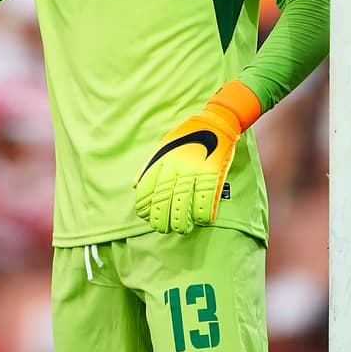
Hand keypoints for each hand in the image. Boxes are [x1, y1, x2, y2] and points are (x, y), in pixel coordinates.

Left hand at [133, 80, 261, 233]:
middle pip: (163, 200)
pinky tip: (202, 220)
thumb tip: (134, 186)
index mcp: (161, 160)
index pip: (146, 189)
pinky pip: (205, 199)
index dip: (144, 207)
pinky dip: (203, 214)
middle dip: (161, 220)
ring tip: (182, 229)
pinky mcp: (212, 173)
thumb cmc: (187, 137)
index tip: (146, 217)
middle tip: (163, 229)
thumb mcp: (163, 147)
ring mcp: (193, 170)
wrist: (215, 122)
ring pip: (183, 203)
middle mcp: (175, 166)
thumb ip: (150, 167)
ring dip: (181, 222)